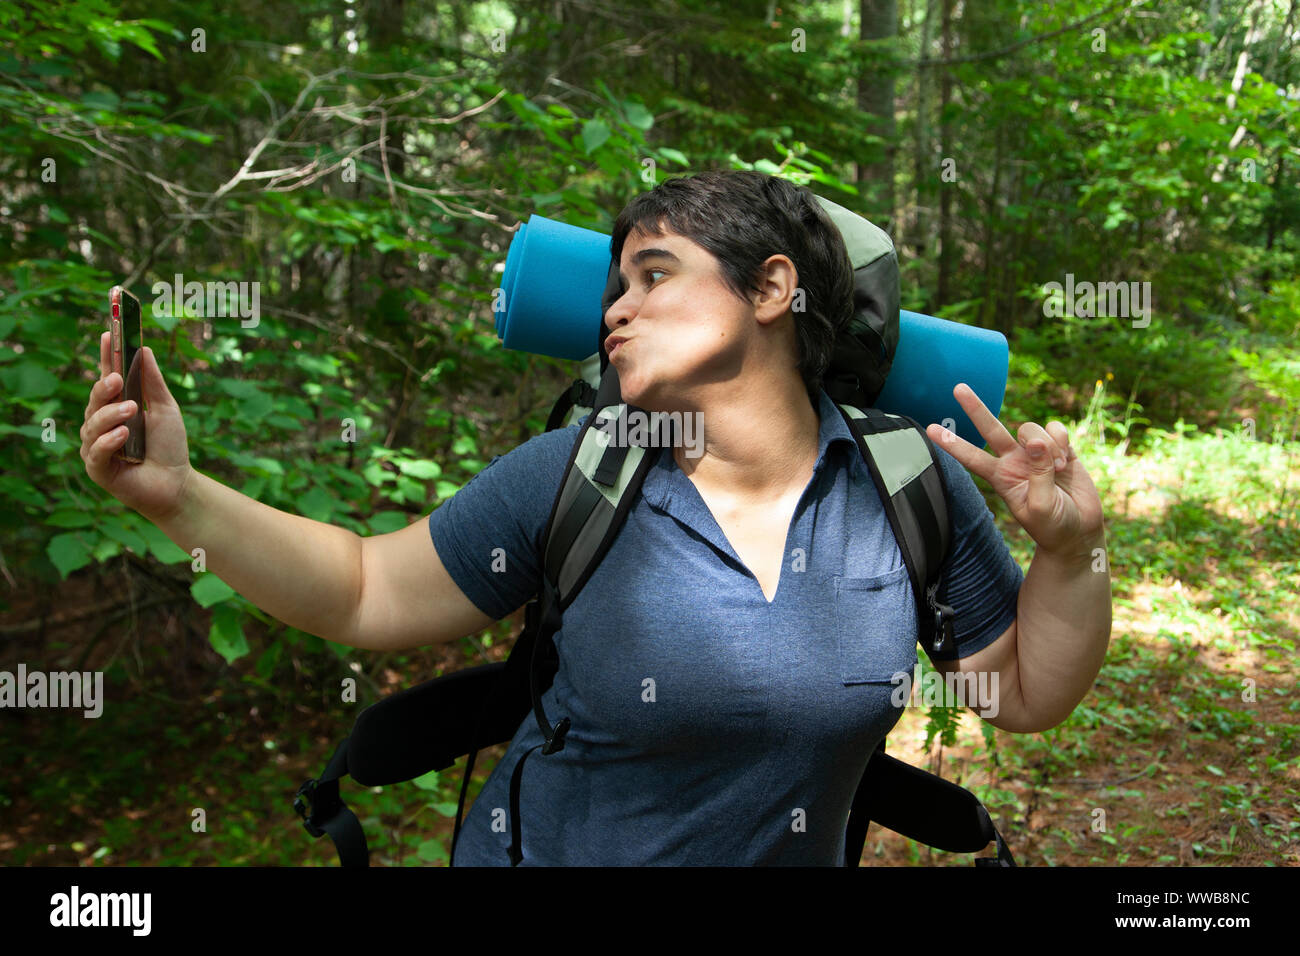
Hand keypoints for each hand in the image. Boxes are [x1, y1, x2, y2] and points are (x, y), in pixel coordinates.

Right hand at [80, 332, 193, 523]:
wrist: (177, 484)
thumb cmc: (170, 446)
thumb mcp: (165, 409)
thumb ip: (152, 382)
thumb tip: (143, 348)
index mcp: (117, 406)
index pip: (106, 377)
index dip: (105, 356)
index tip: (107, 334)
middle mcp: (102, 424)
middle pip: (94, 399)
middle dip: (102, 387)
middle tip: (115, 379)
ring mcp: (96, 446)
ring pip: (91, 424)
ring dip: (111, 415)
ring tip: (131, 411)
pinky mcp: (97, 469)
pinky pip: (95, 451)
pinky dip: (108, 441)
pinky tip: (123, 435)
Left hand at [926, 383, 1104, 557]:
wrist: (1080, 531)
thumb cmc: (1054, 526)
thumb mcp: (1041, 507)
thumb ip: (1037, 474)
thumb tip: (1035, 441)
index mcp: (1001, 477)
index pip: (972, 457)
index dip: (952, 443)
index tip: (929, 429)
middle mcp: (1013, 460)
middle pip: (991, 428)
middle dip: (975, 408)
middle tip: (958, 388)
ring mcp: (1036, 452)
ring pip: (1030, 429)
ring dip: (1047, 446)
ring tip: (1058, 469)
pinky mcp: (1059, 446)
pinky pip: (1056, 428)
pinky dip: (1062, 441)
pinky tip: (1068, 461)